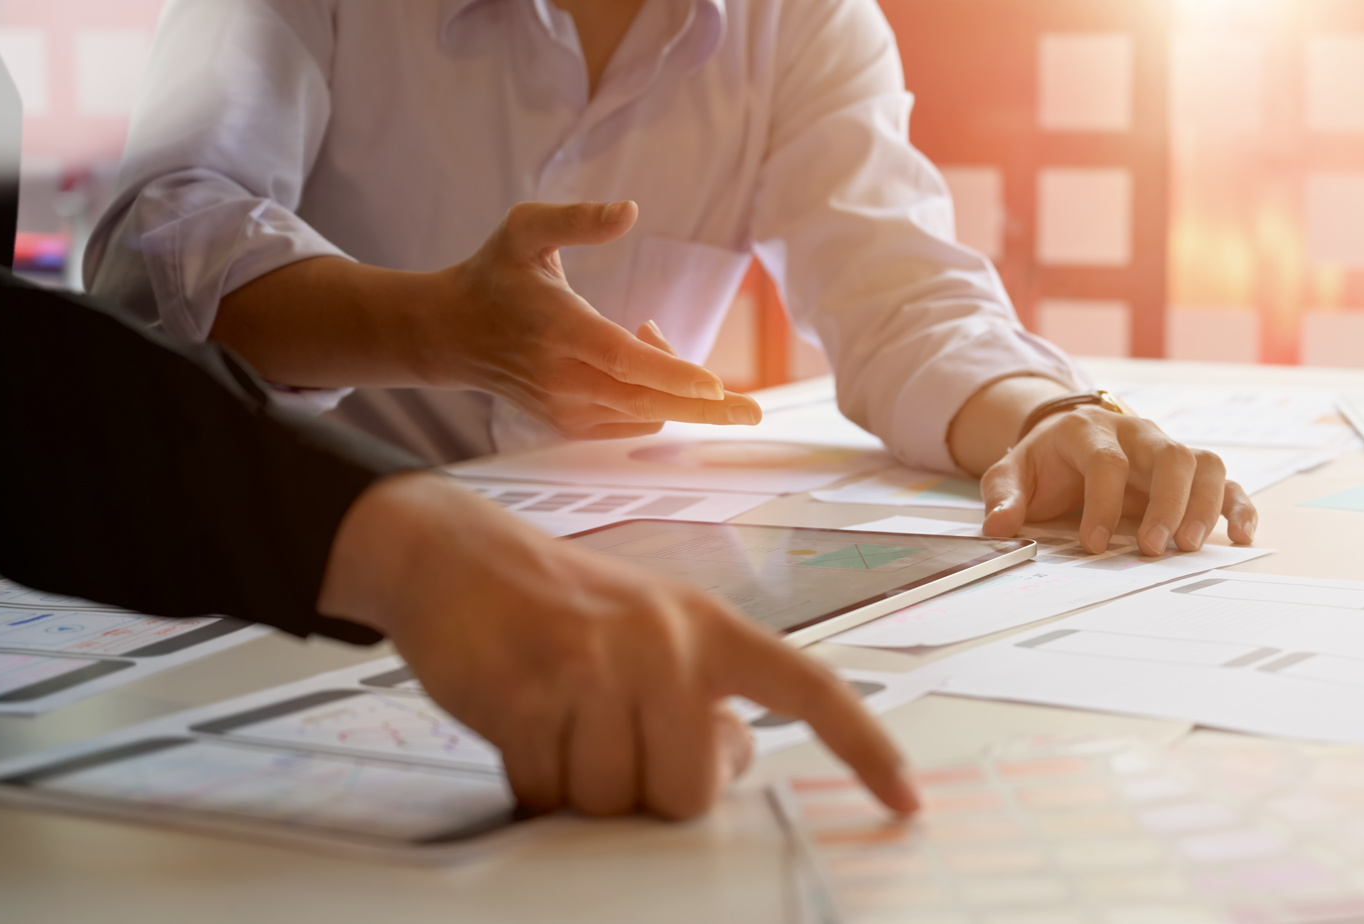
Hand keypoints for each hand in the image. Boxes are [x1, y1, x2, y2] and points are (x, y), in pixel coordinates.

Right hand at [319, 473, 918, 818]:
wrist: (458, 555)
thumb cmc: (563, 607)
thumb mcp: (654, 631)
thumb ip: (704, 694)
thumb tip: (732, 762)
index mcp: (710, 626)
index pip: (808, 690)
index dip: (863, 747)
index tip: (906, 801)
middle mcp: (667, 641)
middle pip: (689, 792)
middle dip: (645, 791)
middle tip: (607, 738)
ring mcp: (599, 666)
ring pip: (613, 802)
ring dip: (580, 786)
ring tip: (561, 720)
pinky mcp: (533, 693)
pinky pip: (548, 792)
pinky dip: (532, 781)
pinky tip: (523, 726)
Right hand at [432, 200, 762, 439]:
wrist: (451, 333)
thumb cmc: (495, 274)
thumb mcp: (524, 228)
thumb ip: (576, 219)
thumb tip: (630, 211)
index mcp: (557, 329)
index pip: (622, 361)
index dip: (671, 374)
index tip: (715, 385)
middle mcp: (562, 378)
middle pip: (646, 401)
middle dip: (705, 406)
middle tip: (755, 411)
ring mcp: (565, 409)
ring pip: (645, 413)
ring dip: (675, 384)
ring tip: (654, 331)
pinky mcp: (570, 426)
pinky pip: (633, 422)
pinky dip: (655, 398)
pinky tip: (642, 354)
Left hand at [953, 378, 1257, 555]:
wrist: (1067, 440)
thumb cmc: (1044, 463)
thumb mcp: (1013, 473)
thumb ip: (1004, 495)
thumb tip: (999, 526)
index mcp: (1090, 431)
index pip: (1107, 461)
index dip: (1102, 502)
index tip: (1092, 544)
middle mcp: (1137, 434)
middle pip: (1169, 455)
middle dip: (1166, 504)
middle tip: (1154, 547)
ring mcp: (1167, 450)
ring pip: (1204, 462)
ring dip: (1203, 505)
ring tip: (1189, 547)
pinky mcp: (1189, 472)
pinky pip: (1224, 481)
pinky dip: (1238, 506)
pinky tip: (1239, 536)